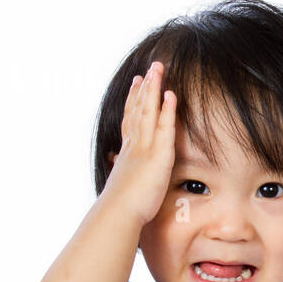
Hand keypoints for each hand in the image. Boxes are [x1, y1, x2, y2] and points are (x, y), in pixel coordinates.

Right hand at [100, 61, 177, 226]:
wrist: (118, 213)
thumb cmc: (120, 206)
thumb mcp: (120, 183)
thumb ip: (119, 170)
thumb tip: (112, 163)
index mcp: (127, 151)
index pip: (131, 119)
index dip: (134, 100)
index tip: (137, 83)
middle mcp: (134, 145)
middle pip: (139, 109)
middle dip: (145, 87)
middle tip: (151, 68)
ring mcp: (144, 148)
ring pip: (148, 112)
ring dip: (154, 89)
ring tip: (159, 70)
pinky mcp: (157, 155)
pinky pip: (163, 128)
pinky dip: (166, 110)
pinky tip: (170, 94)